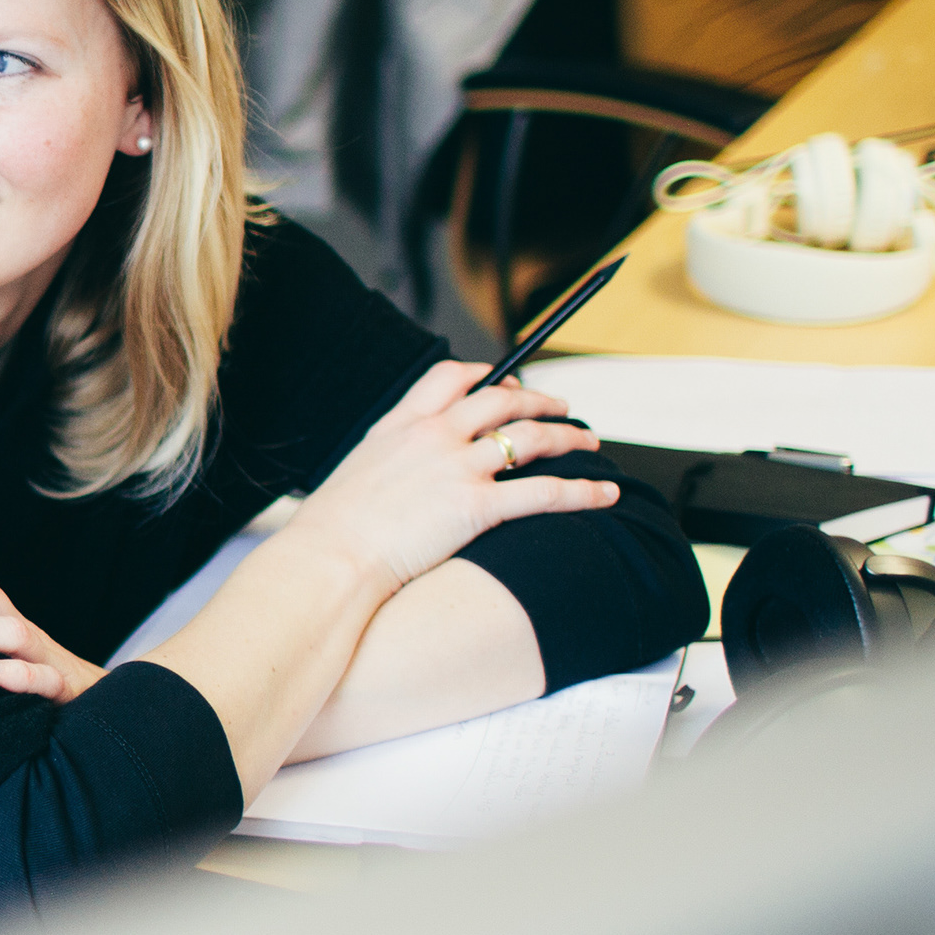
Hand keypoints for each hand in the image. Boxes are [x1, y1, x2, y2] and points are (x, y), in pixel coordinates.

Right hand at [275, 361, 616, 597]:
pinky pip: (545, 492)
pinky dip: (582, 491)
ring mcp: (458, 468)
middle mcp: (434, 436)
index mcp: (401, 424)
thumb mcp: (356, 471)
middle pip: (502, 400)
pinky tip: (604, 494)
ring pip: (531, 437)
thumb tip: (400, 466)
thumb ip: (387, 455)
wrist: (329, 558)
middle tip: (561, 409)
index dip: (486, 375)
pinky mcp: (477, 507)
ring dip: (568, 436)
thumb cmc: (332, 529)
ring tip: (589, 442)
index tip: (504, 383)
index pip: (451, 377)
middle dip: (540, 401)